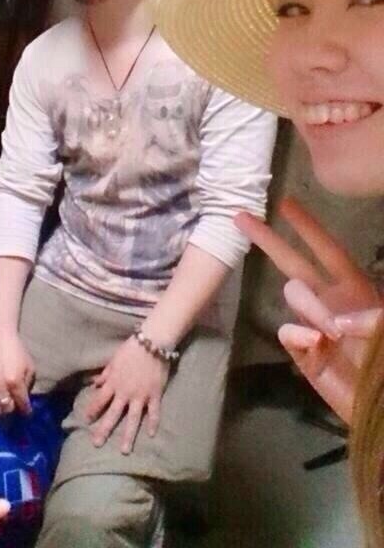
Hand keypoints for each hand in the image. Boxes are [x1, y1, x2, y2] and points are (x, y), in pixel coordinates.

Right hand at [0, 330, 34, 416]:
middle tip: (14, 408)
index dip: (26, 410)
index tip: (27, 413)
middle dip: (12, 411)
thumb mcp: (29, 365)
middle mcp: (0, 387)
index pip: (22, 404)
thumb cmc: (16, 349)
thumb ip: (28, 384)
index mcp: (15, 382)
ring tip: (2, 409)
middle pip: (7, 410)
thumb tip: (25, 398)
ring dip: (0, 411)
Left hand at [85, 336, 169, 452]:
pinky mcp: (155, 395)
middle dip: (104, 429)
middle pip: (113, 414)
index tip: (85, 420)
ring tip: (124, 451)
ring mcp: (140, 395)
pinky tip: (151, 435)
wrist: (153, 343)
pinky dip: (153, 423)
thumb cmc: (131, 349)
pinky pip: (153, 412)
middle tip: (96, 444)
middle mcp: (125, 392)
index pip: (99, 400)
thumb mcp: (114, 360)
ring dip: (128, 435)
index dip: (92, 410)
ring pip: (133, 419)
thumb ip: (105, 374)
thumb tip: (94, 384)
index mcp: (114, 382)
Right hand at [235, 197, 382, 422]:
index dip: (307, 227)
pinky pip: (288, 332)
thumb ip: (371, 318)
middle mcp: (330, 302)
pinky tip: (316, 344)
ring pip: (293, 296)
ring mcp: (313, 327)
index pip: (327, 250)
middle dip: (269, 239)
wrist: (383, 408)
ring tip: (332, 332)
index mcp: (355, 290)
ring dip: (311, 306)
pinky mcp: (303, 356)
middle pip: (293, 263)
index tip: (285, 203)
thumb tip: (337, 316)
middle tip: (241, 217)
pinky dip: (300, 334)